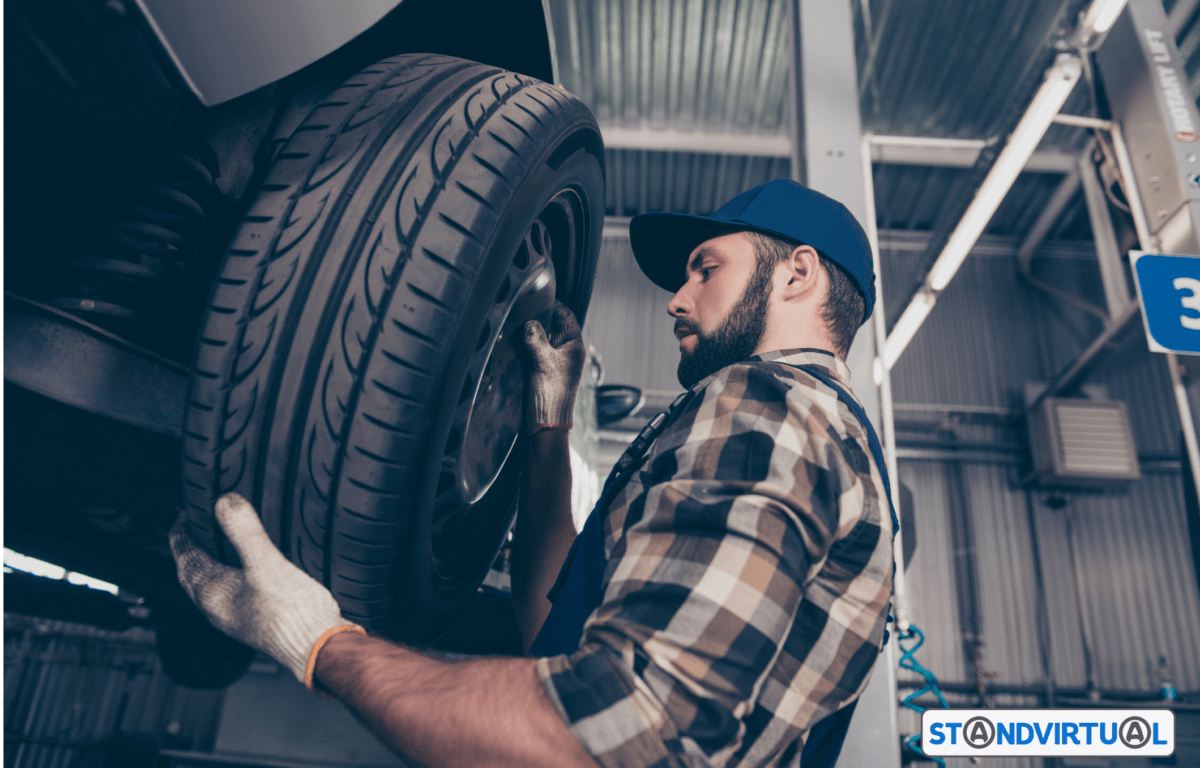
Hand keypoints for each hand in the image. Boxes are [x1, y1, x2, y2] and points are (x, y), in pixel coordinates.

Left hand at [169, 493, 358, 684]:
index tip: (183, 515)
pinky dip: (229, 578)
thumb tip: (223, 501)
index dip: (181, 534)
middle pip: (192, 576)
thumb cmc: (292, 614)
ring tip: (217, 548)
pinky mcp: (256, 622)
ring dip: (207, 566)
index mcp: (213, 594)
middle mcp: (219, 609)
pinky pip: (231, 595)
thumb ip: (245, 531)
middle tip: (193, 530)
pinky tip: (248, 575)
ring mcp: (237, 618)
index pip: (185, 559)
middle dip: (189, 552)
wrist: (318, 648)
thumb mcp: (268, 564)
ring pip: (210, 588)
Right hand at [521, 301, 584, 433]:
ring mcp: (558, 361)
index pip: (567, 316)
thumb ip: (536, 338)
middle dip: (540, 317)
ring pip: (545, 337)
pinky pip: (538, 350)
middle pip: (555, 325)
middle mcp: (569, 352)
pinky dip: (529, 344)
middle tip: (524, 308)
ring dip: (533, 331)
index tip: (538, 296)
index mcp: (575, 346)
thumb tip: (530, 322)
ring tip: (518, 323)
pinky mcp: (546, 370)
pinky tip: (517, 342)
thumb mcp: (543, 361)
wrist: (547, 423)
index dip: (553, 305)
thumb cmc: (550, 393)